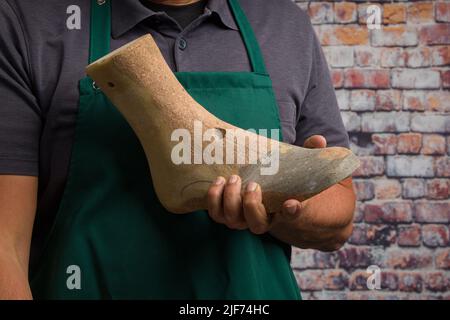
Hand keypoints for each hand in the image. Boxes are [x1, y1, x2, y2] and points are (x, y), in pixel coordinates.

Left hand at [206, 135, 327, 234]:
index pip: (292, 216)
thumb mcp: (301, 164)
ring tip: (230, 179)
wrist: (266, 187)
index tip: (290, 204)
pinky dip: (213, 200)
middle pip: (257, 225)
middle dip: (251, 206)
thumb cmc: (285, 177)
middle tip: (252, 185)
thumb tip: (319, 139)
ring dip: (228, 202)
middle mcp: (264, 218)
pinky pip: (217, 213)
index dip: (292, 213)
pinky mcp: (227, 210)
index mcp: (286, 210)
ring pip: (233, 221)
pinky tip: (217, 182)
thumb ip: (311, 153)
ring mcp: (244, 216)